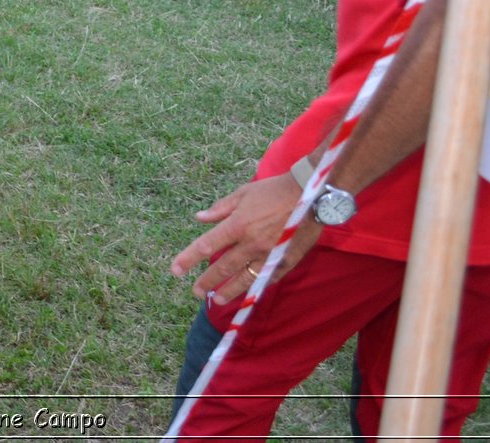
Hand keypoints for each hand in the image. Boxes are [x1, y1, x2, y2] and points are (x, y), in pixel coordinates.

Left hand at [169, 174, 318, 303]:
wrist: (312, 195)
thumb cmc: (274, 190)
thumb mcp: (244, 193)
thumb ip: (220, 208)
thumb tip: (199, 218)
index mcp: (237, 225)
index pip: (206, 246)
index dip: (188, 259)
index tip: (176, 270)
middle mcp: (251, 243)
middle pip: (223, 268)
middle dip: (207, 281)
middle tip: (195, 292)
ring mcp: (269, 254)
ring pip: (244, 278)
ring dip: (229, 291)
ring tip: (217, 299)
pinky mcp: (286, 260)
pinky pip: (267, 277)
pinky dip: (255, 286)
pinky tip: (247, 292)